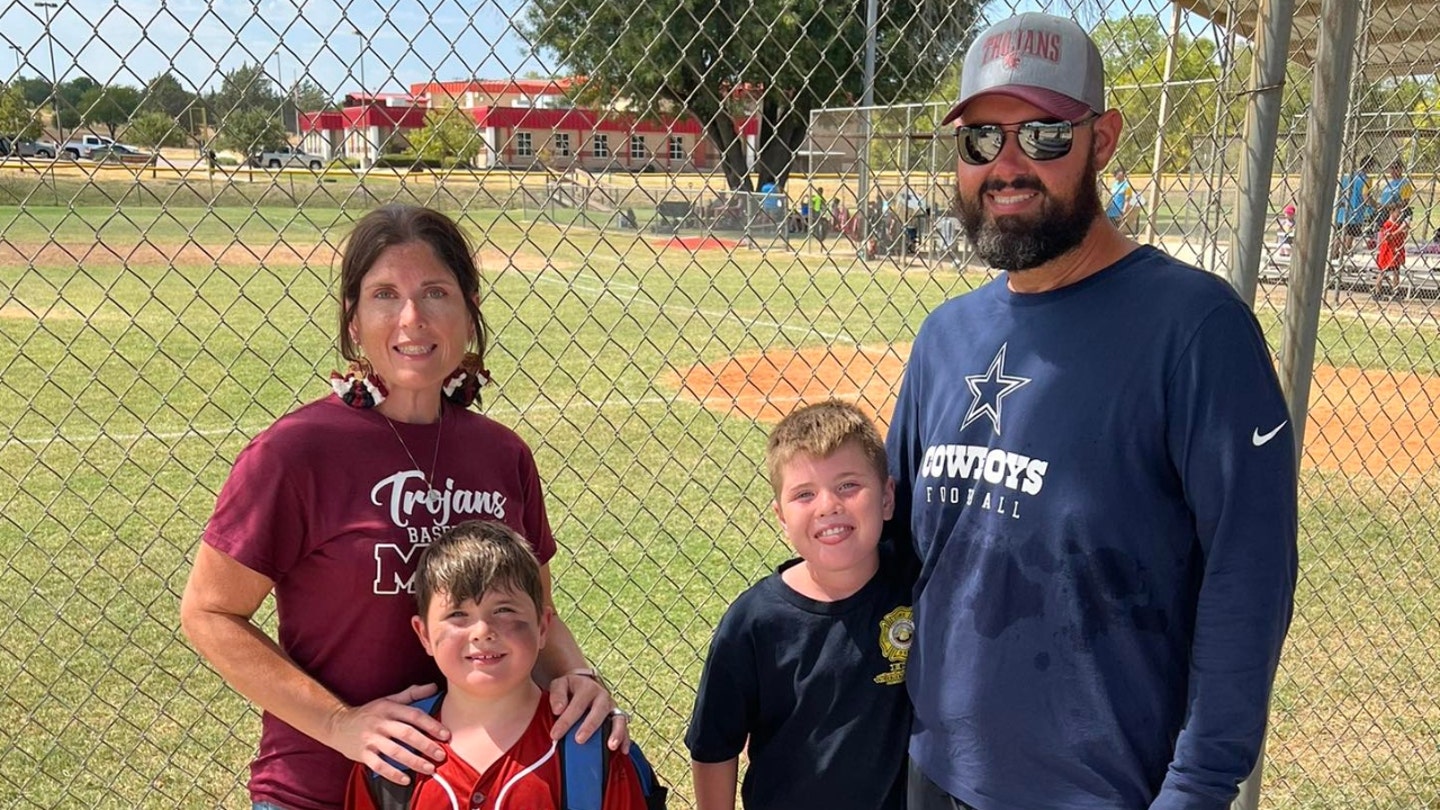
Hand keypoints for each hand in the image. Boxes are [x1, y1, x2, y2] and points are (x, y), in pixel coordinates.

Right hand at [326, 683, 449, 784]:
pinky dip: (393, 774)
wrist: (338, 724)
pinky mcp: (362, 754)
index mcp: (389, 708)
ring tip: (429, 769)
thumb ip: (412, 694)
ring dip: (414, 761)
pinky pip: (379, 765)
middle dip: (426, 745)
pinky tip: (406, 780)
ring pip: (395, 752)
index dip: (431, 725)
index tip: (446, 735)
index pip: (414, 715)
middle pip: (407, 734)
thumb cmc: (370, 713)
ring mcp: (370, 739)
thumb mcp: (389, 700)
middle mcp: (381, 723)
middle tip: (441, 755)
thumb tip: (434, 687)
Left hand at [548, 671, 629, 752]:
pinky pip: (625, 728)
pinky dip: (625, 739)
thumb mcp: (560, 685)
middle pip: (599, 710)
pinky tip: (623, 750)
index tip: (555, 735)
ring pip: (617, 719)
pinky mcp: (618, 716)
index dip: (566, 721)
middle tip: (579, 740)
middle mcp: (602, 696)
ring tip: (611, 746)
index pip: (577, 705)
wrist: (583, 685)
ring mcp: (612, 707)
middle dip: (590, 726)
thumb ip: (557, 695)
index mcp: (587, 687)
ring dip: (616, 732)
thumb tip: (558, 710)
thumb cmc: (569, 689)